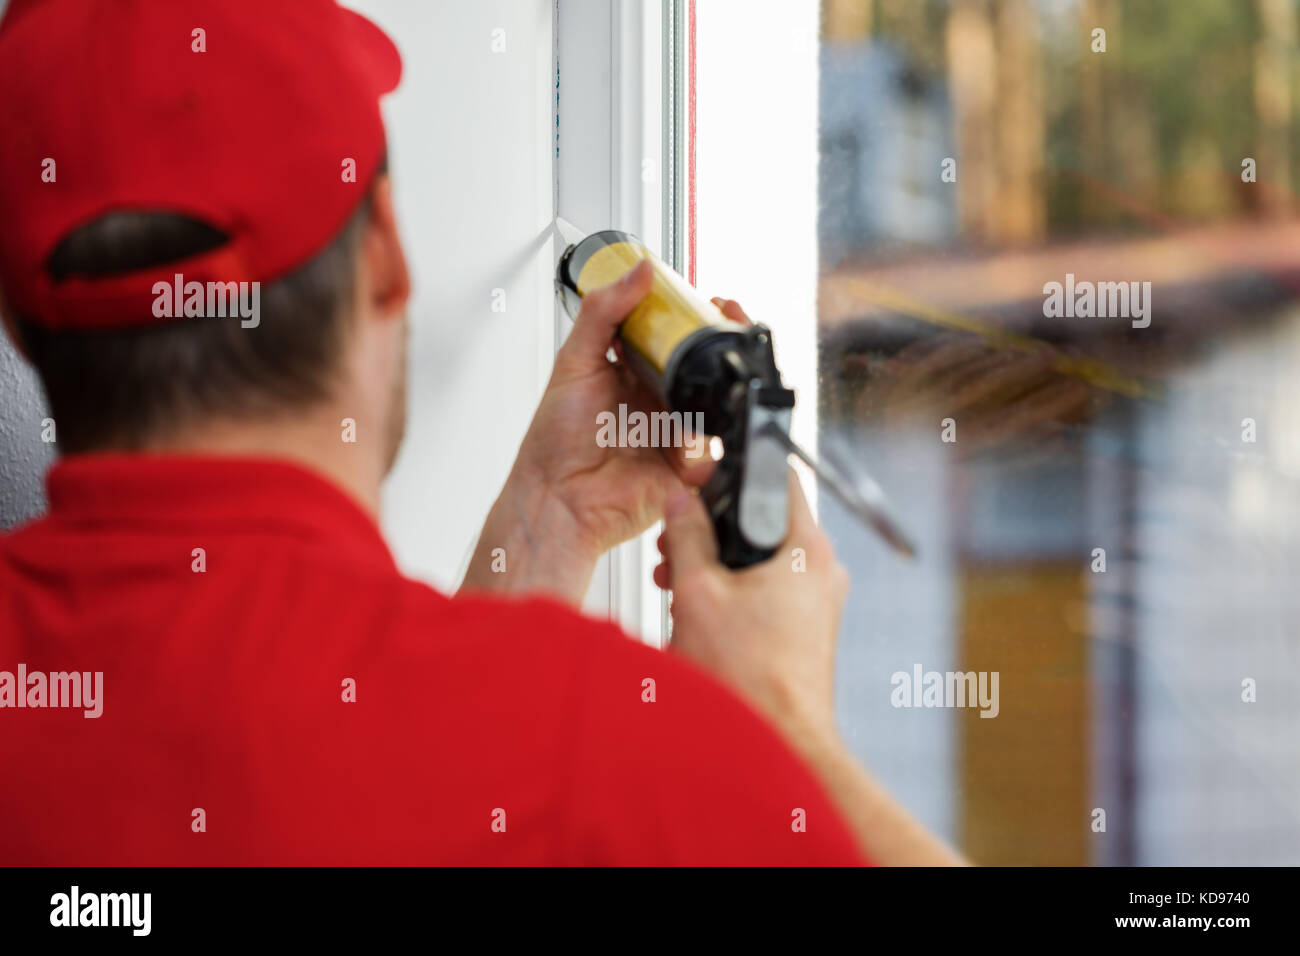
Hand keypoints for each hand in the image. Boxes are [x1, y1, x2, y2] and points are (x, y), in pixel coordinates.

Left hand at [461, 261, 747, 602]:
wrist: (556, 500)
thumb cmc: (554, 443)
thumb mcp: (574, 363)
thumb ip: (605, 313)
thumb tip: (639, 270)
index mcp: (637, 373)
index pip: (677, 337)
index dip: (698, 318)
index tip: (711, 300)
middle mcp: (660, 401)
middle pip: (705, 368)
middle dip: (723, 348)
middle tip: (725, 329)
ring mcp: (676, 435)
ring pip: (718, 406)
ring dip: (718, 393)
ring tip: (702, 389)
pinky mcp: (688, 470)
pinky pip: (714, 452)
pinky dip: (708, 444)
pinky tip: (688, 439)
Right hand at [657, 470, 849, 747]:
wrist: (776, 746)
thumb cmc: (748, 682)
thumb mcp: (697, 592)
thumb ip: (687, 536)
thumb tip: (681, 503)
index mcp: (807, 549)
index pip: (777, 478)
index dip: (730, 472)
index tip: (699, 481)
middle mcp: (822, 572)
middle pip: (764, 522)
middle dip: (713, 527)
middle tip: (675, 539)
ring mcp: (818, 604)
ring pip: (762, 559)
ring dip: (716, 562)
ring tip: (676, 580)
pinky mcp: (806, 631)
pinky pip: (768, 591)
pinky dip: (733, 590)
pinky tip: (697, 610)